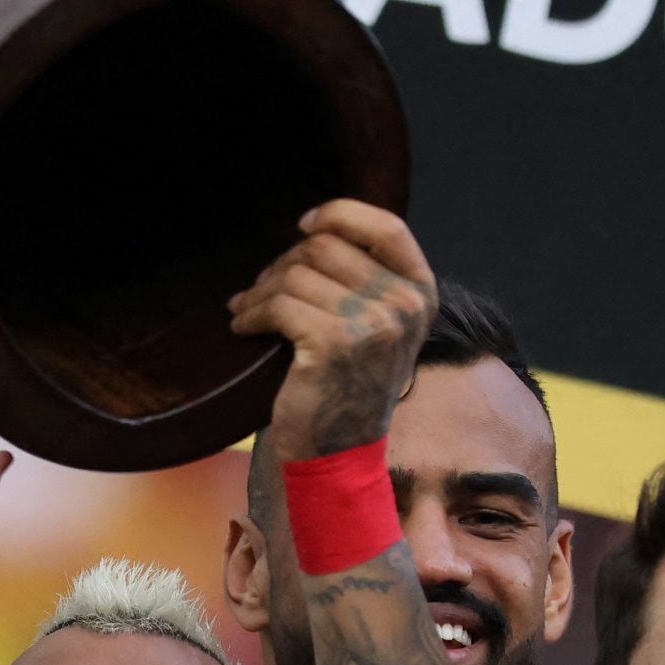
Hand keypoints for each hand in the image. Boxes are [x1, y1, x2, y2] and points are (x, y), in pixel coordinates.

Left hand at [230, 201, 435, 459]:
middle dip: (283, 263)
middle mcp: (405, 305)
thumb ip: (366, 278)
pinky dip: (251, 313)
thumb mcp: (380, 326)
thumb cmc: (349, 383)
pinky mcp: (333, 343)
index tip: (304, 225)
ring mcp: (373, 324)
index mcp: (421, 293)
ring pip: (296, 273)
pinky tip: (243, 325)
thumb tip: (314, 229)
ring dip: (260, 290)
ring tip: (249, 310)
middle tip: (263, 289)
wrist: (339, 450)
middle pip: (326, 246)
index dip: (340, 214)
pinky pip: (278, 303)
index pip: (387, 226)